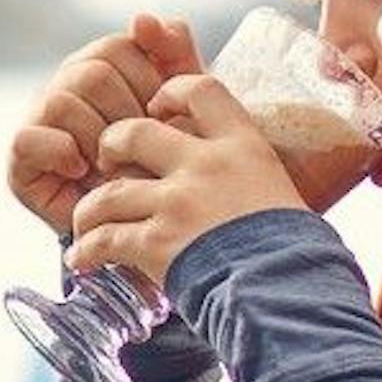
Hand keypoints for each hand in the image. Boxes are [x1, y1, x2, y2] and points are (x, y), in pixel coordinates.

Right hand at [8, 15, 199, 241]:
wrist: (138, 221)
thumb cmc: (161, 160)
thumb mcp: (179, 107)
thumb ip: (174, 57)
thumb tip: (144, 17)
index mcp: (101, 63)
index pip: (119, 46)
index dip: (147, 81)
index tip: (162, 117)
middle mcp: (65, 83)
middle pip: (91, 72)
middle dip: (125, 115)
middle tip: (140, 148)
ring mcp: (39, 116)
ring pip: (63, 102)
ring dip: (96, 138)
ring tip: (113, 165)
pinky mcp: (20, 156)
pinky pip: (30, 138)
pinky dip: (62, 153)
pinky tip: (82, 170)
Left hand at [65, 69, 307, 287]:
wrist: (290, 291)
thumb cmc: (299, 255)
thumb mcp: (285, 196)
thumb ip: (249, 183)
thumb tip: (236, 195)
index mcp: (244, 147)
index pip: (202, 90)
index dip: (171, 92)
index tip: (157, 106)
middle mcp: (205, 166)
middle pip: (135, 132)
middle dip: (111, 144)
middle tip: (107, 162)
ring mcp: (177, 202)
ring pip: (109, 191)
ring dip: (89, 209)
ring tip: (85, 224)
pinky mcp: (156, 243)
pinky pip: (104, 239)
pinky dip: (86, 251)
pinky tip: (82, 261)